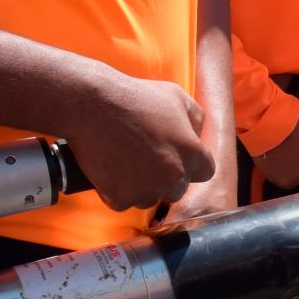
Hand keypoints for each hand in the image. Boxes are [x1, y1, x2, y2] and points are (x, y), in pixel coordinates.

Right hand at [65, 71, 215, 208]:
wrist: (92, 105)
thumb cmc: (135, 97)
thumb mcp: (177, 96)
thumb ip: (196, 119)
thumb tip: (197, 136)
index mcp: (191, 152)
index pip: (206, 172)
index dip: (191, 164)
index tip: (175, 157)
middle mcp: (173, 176)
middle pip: (178, 190)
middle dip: (166, 178)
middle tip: (147, 159)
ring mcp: (147, 190)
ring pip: (150, 199)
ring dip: (142, 187)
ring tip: (126, 161)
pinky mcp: (120, 198)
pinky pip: (124, 202)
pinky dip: (117, 190)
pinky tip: (111, 169)